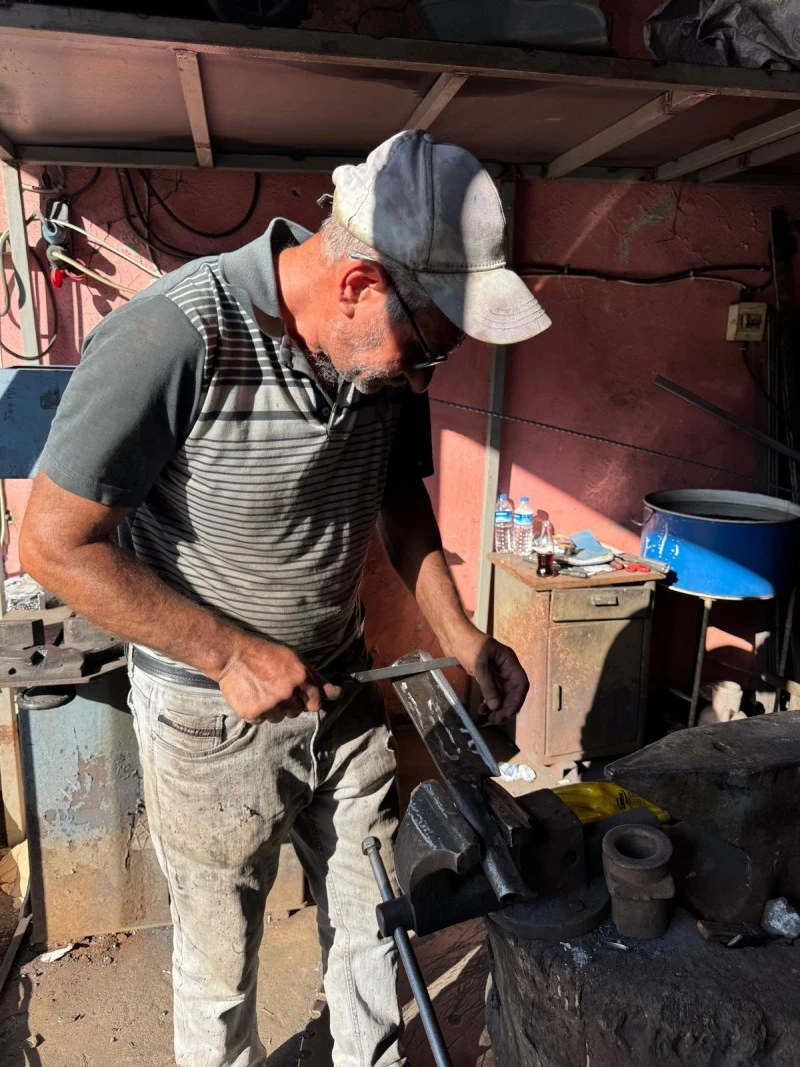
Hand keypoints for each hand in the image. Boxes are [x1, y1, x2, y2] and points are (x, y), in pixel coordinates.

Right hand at [216, 636, 340, 723]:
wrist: (232, 656)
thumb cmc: (266, 654)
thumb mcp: (295, 659)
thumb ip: (317, 678)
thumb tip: (337, 694)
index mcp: (300, 678)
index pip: (315, 704)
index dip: (309, 701)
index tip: (300, 697)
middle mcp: (287, 693)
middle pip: (296, 712)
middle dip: (289, 703)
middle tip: (275, 689)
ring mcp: (269, 705)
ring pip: (279, 718)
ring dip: (273, 709)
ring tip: (262, 692)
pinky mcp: (252, 713)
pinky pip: (261, 721)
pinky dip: (258, 712)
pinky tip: (253, 697)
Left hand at [449, 628, 528, 725]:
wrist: (452, 635)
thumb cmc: (467, 644)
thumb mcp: (479, 665)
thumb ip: (488, 686)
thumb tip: (496, 707)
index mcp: (509, 661)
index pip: (521, 684)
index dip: (516, 700)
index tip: (507, 713)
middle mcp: (505, 668)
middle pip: (513, 692)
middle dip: (506, 707)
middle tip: (495, 720)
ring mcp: (496, 672)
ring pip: (503, 694)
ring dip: (497, 707)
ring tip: (489, 718)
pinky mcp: (485, 676)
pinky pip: (492, 693)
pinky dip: (489, 702)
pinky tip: (482, 709)